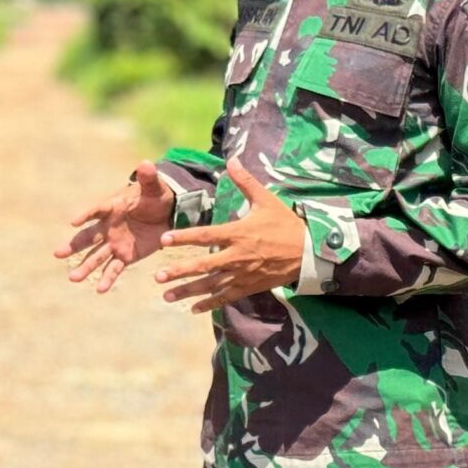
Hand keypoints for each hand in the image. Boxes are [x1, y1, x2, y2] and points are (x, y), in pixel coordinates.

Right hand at [54, 160, 173, 292]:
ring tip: (73, 278)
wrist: (166, 213)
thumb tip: (146, 163)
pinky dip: (107, 279)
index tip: (73, 221)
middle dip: (73, 246)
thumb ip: (148, 178)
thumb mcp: (154, 187)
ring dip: (85, 267)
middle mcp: (108, 226)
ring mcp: (114, 243)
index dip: (85, 215)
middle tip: (58, 254)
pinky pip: (114, 269)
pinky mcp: (125, 256)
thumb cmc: (156, 196)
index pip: (95, 210)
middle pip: (87, 237)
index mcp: (112, 207)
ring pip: (96, 257)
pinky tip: (99, 290)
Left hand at [152, 164, 302, 312]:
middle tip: (158, 276)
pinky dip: (210, 304)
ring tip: (167, 296)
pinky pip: (227, 297)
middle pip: (203, 266)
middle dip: (179, 271)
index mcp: (238, 233)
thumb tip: (231, 159)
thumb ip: (245, 181)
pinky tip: (194, 309)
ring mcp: (242, 274)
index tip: (164, 240)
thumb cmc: (285, 224)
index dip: (183, 237)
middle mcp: (237, 256)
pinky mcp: (249, 287)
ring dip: (188, 291)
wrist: (309, 252)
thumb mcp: (266, 200)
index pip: (205, 235)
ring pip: (211, 285)